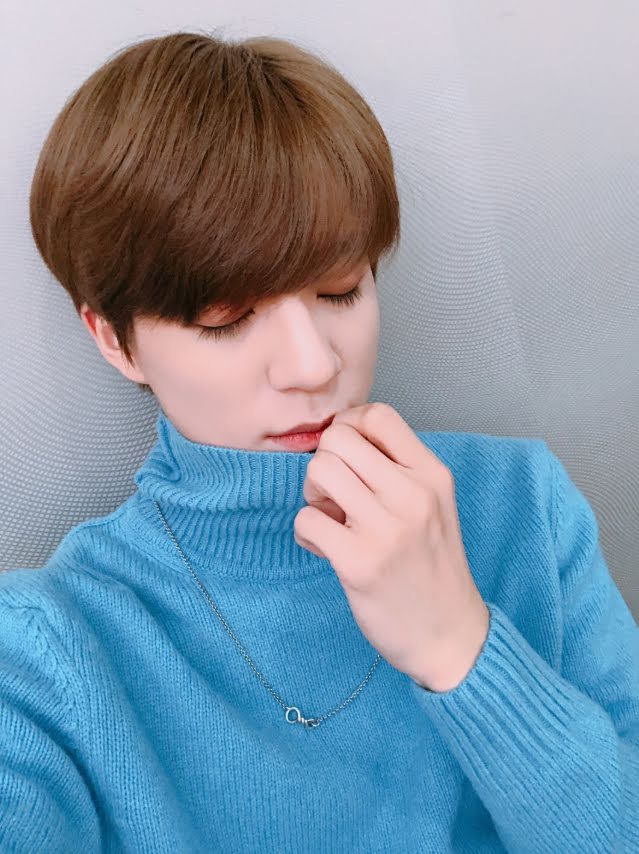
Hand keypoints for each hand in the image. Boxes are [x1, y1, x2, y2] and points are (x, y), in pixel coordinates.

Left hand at [293, 401, 489, 691]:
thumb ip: (397, 469)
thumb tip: (340, 437)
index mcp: (432, 474)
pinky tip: (327, 549)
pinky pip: (306, 519)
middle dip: (325, 461)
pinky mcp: (358, 562)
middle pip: (338, 438)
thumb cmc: (432, 566)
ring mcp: (386, 528)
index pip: (378, 414)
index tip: (348, 456)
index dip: (349, 426)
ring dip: (313, 495)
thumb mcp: (434, 504)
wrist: (450, 636)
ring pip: (318, 471)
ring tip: (332, 520)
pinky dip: (307, 533)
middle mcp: (413, 494)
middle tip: (335, 495)